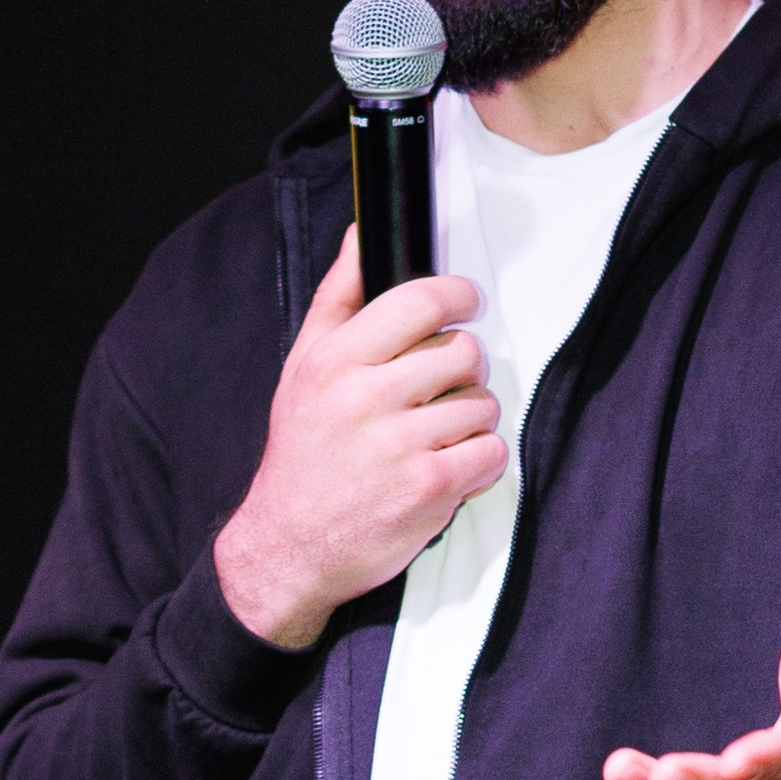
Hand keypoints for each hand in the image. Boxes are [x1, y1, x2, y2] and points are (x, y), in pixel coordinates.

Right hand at [215, 229, 506, 648]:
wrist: (289, 547)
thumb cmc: (303, 454)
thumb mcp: (302, 368)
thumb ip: (338, 297)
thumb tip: (361, 232)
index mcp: (334, 362)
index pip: (419, 301)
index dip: (457, 296)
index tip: (465, 304)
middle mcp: (365, 399)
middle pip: (462, 352)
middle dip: (463, 370)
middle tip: (440, 391)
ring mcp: (401, 446)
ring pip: (483, 403)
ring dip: (470, 420)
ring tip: (434, 439)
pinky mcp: (431, 488)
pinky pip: (491, 451)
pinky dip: (479, 461)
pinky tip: (445, 469)